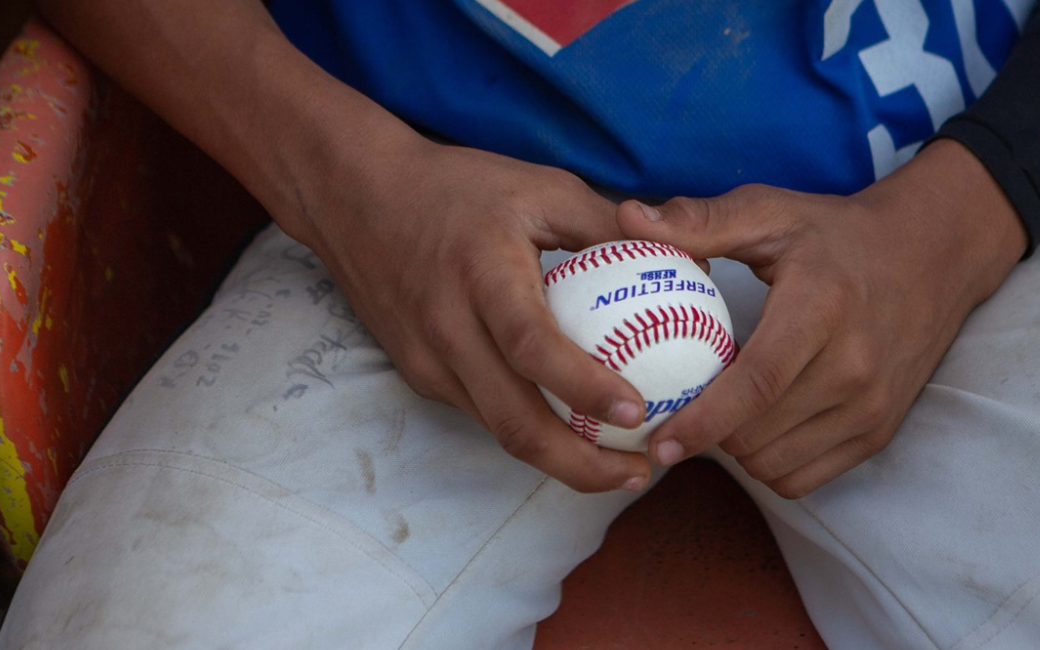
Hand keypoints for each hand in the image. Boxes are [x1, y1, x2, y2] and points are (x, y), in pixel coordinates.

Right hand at [287, 137, 653, 492]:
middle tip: (639, 471)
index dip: (585, 387)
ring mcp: (427, 359)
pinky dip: (527, 431)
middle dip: (580, 465)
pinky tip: (568, 431)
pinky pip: (481, 413)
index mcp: (483, 275)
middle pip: (514, 422)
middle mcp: (449, 328)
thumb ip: (606, 223)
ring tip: (618, 466)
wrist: (354, 198)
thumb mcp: (539, 187)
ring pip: (497, 430)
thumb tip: (685, 259)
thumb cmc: (457, 186)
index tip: (636, 411)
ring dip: (558, 460)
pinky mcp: (418, 374)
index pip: (532, 347)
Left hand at [619, 140, 1026, 497]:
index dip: (702, 421)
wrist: (933, 256)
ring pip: (777, 464)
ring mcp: (872, 404)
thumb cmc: (838, 235)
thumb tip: (626, 221)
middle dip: (708, 435)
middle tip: (677, 414)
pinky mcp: (881, 430)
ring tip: (721, 415)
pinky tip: (759, 428)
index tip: (658, 440)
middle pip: (759, 434)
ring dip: (738, 452)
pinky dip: (772, 464)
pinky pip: (807, 477)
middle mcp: (855, 365)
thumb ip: (700, 220)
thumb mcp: (773, 213)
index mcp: (821, 308)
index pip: (757, 384)